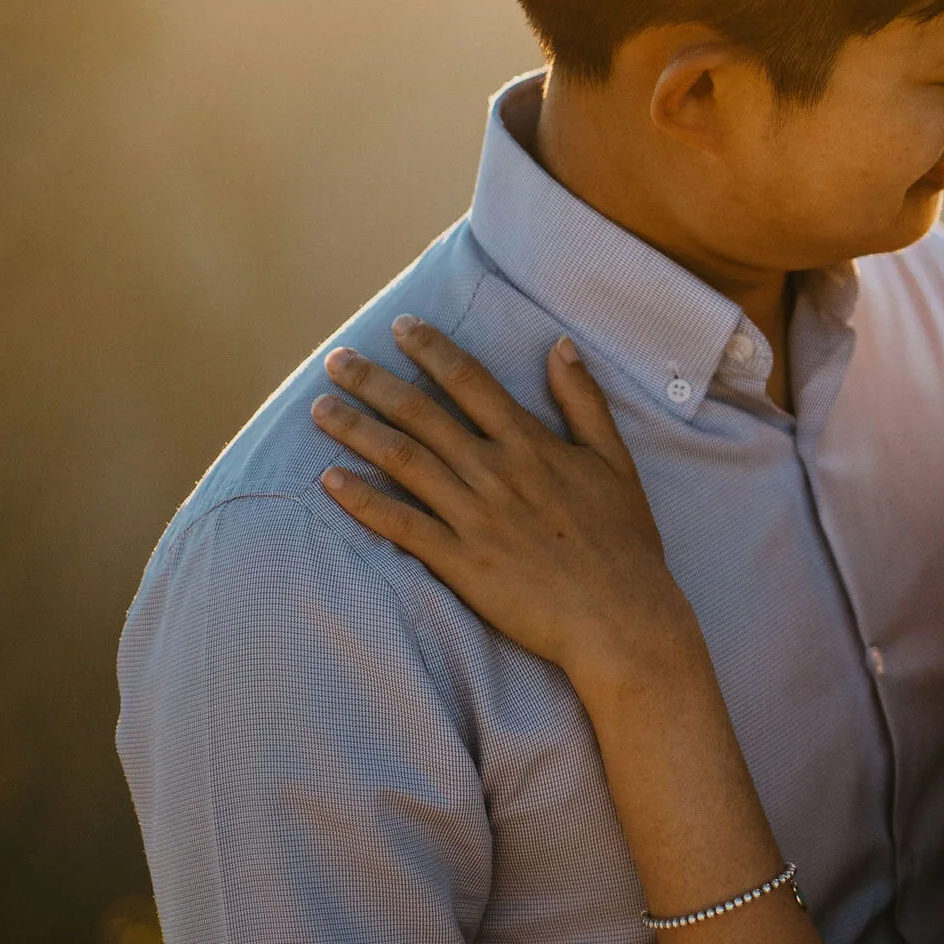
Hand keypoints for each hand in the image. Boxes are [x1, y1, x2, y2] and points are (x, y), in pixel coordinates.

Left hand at [312, 320, 703, 693]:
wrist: (620, 617)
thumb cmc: (623, 542)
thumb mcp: (615, 461)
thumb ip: (584, 401)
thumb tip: (560, 346)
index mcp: (530, 444)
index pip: (470, 382)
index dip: (432, 349)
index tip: (401, 326)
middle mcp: (495, 472)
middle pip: (422, 414)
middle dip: (374, 381)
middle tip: (336, 360)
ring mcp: (474, 517)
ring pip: (403, 461)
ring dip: (357, 430)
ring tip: (320, 408)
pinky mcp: (460, 562)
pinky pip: (401, 525)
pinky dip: (363, 502)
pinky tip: (330, 482)